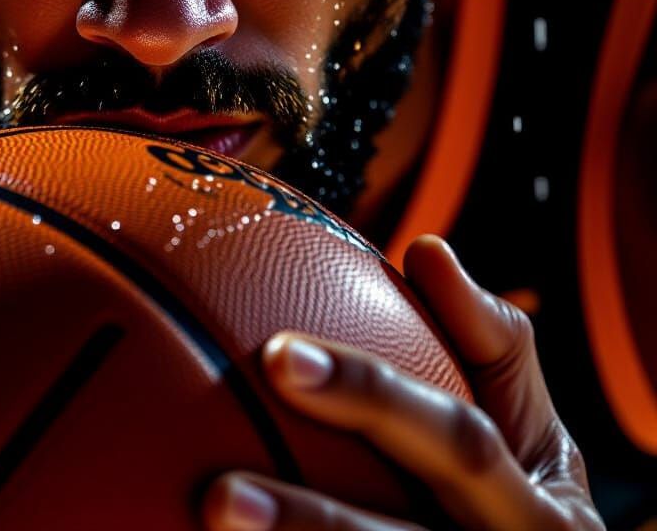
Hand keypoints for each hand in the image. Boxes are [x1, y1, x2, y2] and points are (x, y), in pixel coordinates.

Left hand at [203, 235, 603, 529]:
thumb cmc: (523, 482)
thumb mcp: (525, 419)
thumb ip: (487, 339)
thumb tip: (428, 250)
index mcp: (538, 505)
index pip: (454, 438)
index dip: (368, 395)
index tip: (278, 354)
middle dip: (314, 521)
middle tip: (220, 493)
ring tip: (215, 521)